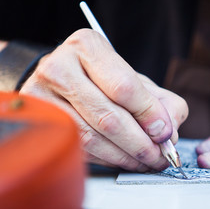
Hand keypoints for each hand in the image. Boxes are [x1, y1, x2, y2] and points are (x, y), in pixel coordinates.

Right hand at [20, 29, 187, 171]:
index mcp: (87, 47)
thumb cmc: (102, 78)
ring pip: (92, 138)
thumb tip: (169, 131)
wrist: (60, 79)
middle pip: (108, 117)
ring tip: (146, 161)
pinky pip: (80, 150)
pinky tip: (123, 159)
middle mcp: (59, 67)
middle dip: (141, 144)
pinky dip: (107, 160)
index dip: (149, 115)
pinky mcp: (40, 123)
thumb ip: (162, 101)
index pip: (124, 87)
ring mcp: (42, 96)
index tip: (165, 133)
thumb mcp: (136, 79)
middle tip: (160, 156)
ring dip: (126, 157)